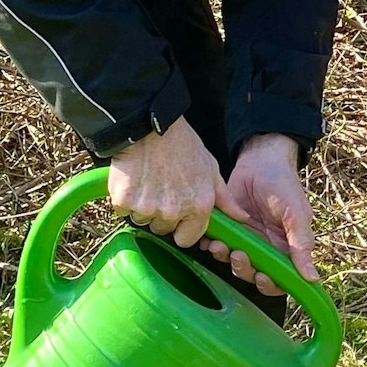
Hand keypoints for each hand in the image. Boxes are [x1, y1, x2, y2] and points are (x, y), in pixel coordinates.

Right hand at [108, 116, 228, 249]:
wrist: (150, 126)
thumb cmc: (183, 146)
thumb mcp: (211, 169)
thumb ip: (225, 199)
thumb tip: (243, 218)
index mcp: (199, 206)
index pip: (187, 240)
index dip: (182, 228)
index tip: (179, 217)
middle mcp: (173, 211)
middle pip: (163, 229)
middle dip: (162, 215)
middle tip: (163, 189)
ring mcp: (147, 208)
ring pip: (142, 220)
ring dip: (143, 207)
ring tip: (150, 181)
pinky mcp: (124, 201)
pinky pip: (123, 210)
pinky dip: (126, 198)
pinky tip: (135, 179)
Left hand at [202, 133, 316, 296]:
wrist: (260, 160)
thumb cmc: (284, 185)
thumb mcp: (297, 214)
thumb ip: (301, 245)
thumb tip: (312, 278)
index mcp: (286, 247)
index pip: (280, 279)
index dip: (270, 284)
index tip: (262, 276)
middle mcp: (266, 247)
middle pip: (253, 274)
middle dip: (244, 270)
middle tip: (238, 255)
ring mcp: (246, 239)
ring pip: (233, 262)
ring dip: (225, 258)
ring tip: (221, 245)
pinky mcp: (228, 229)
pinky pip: (217, 246)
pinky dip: (212, 246)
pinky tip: (211, 239)